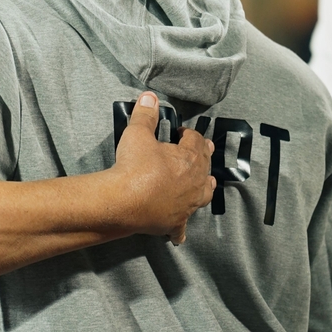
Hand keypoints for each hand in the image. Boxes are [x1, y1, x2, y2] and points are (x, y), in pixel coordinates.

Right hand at [111, 92, 214, 244]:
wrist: (124, 201)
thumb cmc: (134, 167)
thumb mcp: (137, 134)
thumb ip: (145, 115)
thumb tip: (150, 96)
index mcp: (189, 159)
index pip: (195, 142)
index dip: (189, 134)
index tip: (182, 132)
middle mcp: (194, 182)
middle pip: (204, 166)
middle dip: (203, 156)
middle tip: (202, 150)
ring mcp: (186, 204)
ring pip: (203, 194)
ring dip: (205, 187)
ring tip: (207, 183)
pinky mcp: (174, 222)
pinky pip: (181, 228)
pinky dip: (180, 230)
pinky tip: (179, 235)